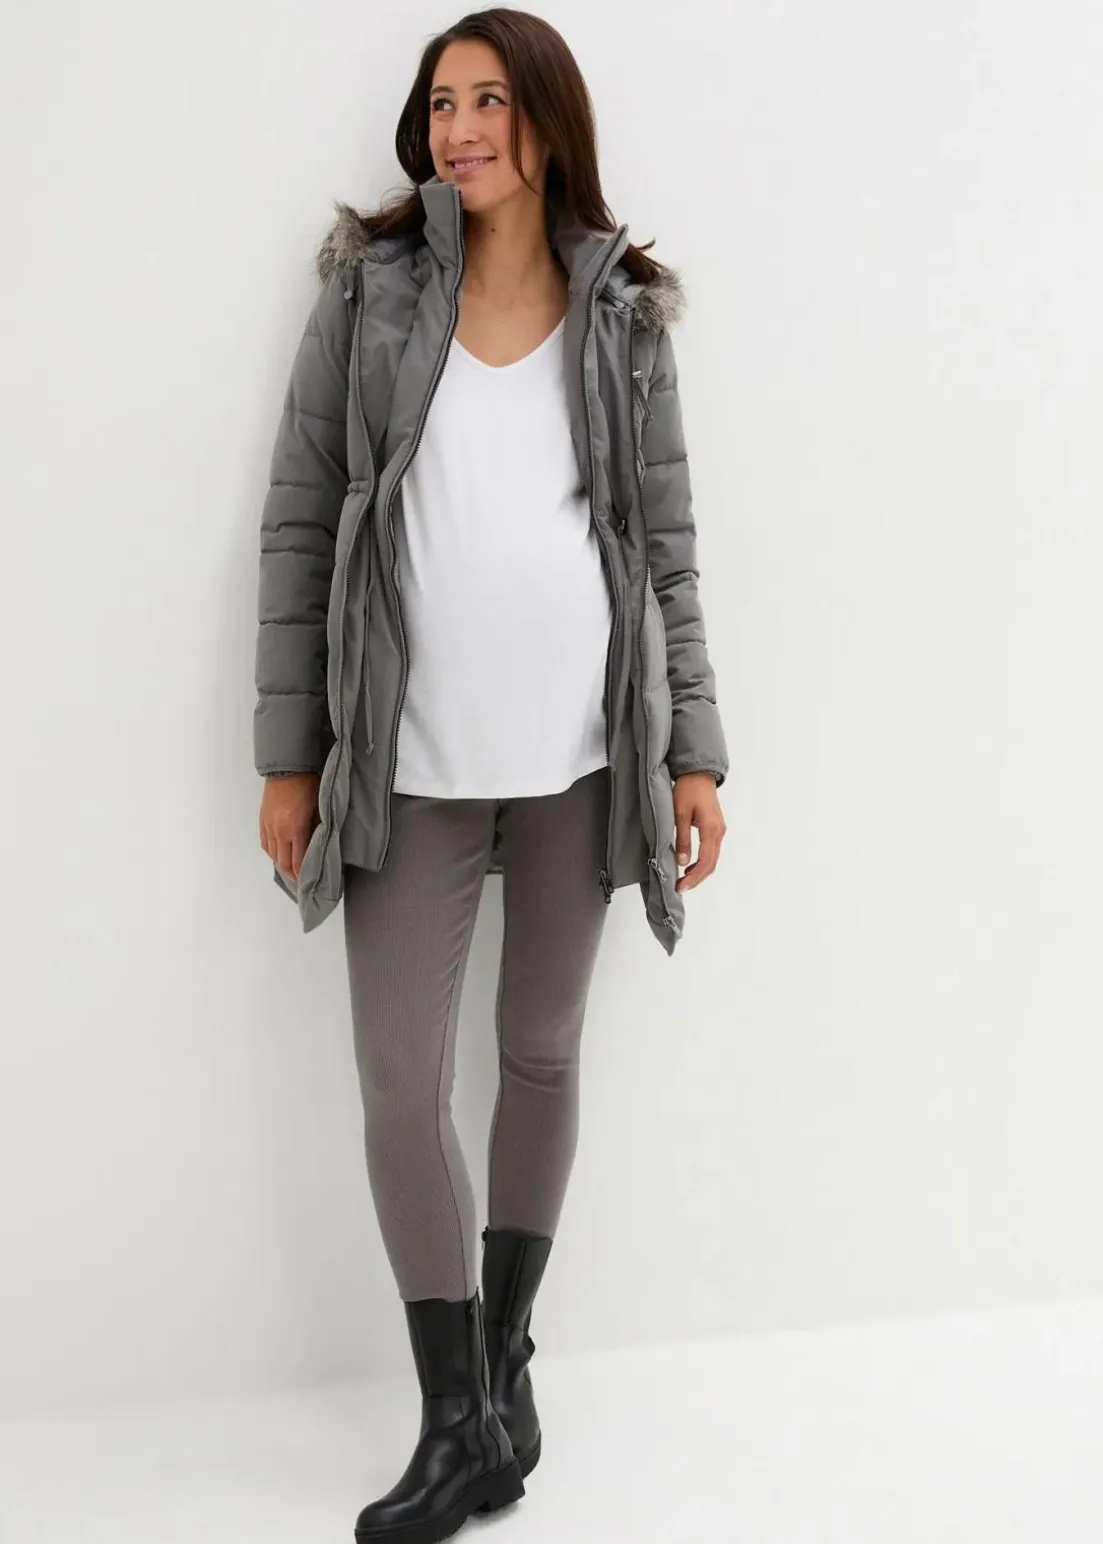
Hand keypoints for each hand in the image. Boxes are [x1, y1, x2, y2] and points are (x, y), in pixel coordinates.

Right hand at [259, 772, 320, 882]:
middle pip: (283, 862)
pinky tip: (278, 853)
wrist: (287, 767)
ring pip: (273, 854)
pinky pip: (265, 842)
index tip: (307, 882)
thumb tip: (318, 844)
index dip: (301, 875)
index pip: (297, 861)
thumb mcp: (318, 808)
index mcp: (296, 830)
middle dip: (291, 873)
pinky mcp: (262, 820)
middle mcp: (280, 831)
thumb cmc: (307, 784)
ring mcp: (269, 826)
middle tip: (300, 881)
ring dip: (281, 863)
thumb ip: (316, 828)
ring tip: (290, 869)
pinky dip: (272, 851)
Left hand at [672, 771, 725, 892]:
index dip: (694, 877)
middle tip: (681, 888)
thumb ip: (682, 839)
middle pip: (711, 864)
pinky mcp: (716, 828)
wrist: (698, 773)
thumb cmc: (688, 789)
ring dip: (700, 872)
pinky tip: (691, 866)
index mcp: (711, 829)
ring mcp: (719, 830)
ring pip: (713, 859)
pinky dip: (703, 862)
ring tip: (684, 880)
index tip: (681, 886)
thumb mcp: (680, 814)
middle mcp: (719, 832)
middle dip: (697, 879)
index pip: (705, 861)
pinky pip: (712, 851)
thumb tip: (682, 862)